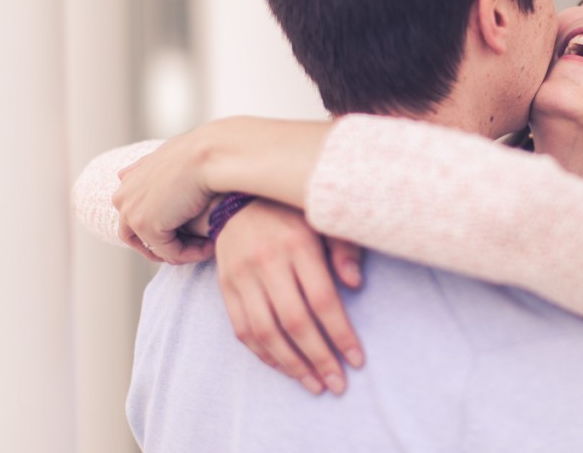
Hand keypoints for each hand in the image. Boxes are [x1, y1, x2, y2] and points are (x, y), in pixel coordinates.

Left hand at [113, 129, 216, 263]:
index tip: (186, 231)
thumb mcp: (167, 157)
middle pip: (135, 236)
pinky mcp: (148, 226)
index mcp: (127, 182)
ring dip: (178, 251)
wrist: (207, 154)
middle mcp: (123, 198)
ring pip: (152, 247)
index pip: (134, 216)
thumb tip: (126, 175)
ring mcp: (132, 214)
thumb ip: (147, 169)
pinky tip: (210, 245)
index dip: (160, 226)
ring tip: (204, 247)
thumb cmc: (198, 153)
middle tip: (192, 246)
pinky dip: (191, 254)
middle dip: (162, 245)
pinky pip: (171, 252)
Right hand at [215, 199, 364, 395]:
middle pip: (295, 321)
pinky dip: (265, 355)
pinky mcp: (225, 287)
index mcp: (298, 243)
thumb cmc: (293, 211)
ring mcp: (242, 276)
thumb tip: (357, 284)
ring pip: (266, 332)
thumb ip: (343, 247)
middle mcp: (267, 261)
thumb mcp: (324, 218)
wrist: (238, 197)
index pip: (322, 299)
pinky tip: (286, 368)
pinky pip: (243, 330)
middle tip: (338, 384)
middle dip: (319, 358)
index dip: (340, 334)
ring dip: (292, 364)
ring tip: (315, 384)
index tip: (357, 359)